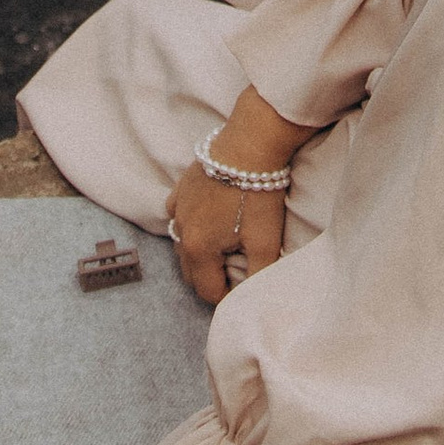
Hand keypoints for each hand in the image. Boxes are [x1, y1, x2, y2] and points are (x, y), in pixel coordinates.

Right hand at [167, 85, 308, 306]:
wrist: (249, 145)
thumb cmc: (258, 195)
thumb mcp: (266, 241)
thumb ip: (259, 276)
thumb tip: (255, 298)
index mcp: (198, 249)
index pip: (207, 291)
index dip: (227, 297)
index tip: (245, 289)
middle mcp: (181, 232)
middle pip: (191, 272)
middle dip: (211, 279)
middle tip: (238, 272)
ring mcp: (177, 209)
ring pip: (182, 245)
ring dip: (200, 255)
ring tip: (227, 248)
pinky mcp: (180, 189)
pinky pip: (177, 216)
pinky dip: (190, 225)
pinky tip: (208, 220)